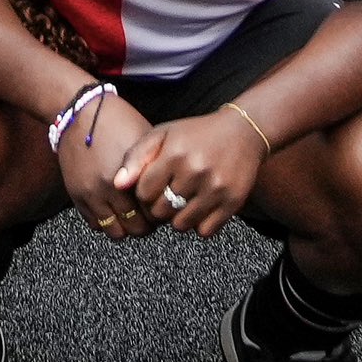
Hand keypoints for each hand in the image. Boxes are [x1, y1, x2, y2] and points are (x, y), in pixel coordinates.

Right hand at [56, 90, 161, 238]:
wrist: (81, 112)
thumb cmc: (119, 122)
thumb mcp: (146, 140)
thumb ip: (155, 169)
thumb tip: (170, 191)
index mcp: (131, 173)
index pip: (152, 212)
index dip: (161, 214)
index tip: (162, 209)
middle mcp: (110, 188)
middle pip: (135, 227)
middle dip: (145, 225)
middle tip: (150, 217)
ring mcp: (91, 194)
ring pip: (115, 232)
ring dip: (126, 228)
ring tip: (132, 217)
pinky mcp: (76, 195)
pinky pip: (95, 224)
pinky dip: (107, 223)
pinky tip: (115, 211)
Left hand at [110, 104, 267, 240]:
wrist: (244, 131)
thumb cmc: (196, 134)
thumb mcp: (163, 134)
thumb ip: (136, 157)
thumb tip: (117, 185)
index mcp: (174, 154)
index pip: (143, 193)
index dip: (145, 192)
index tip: (154, 185)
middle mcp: (196, 171)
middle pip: (160, 212)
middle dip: (160, 206)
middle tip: (169, 193)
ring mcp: (216, 188)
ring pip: (181, 226)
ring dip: (178, 217)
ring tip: (185, 200)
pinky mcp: (232, 202)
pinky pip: (204, 231)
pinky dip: (200, 224)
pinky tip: (202, 206)